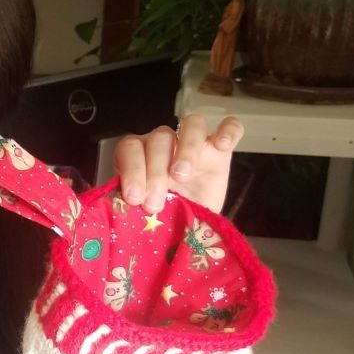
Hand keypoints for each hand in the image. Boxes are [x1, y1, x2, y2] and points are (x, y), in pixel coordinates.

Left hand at [113, 115, 242, 214]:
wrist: (189, 228)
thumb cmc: (160, 216)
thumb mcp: (142, 211)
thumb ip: (132, 203)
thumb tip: (122, 207)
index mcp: (139, 153)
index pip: (131, 146)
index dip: (131, 169)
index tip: (134, 197)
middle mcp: (165, 143)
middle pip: (160, 137)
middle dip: (155, 170)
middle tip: (154, 202)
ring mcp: (195, 144)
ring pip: (192, 125)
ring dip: (186, 148)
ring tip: (182, 175)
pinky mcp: (221, 151)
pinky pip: (230, 127)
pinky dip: (228, 131)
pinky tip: (221, 145)